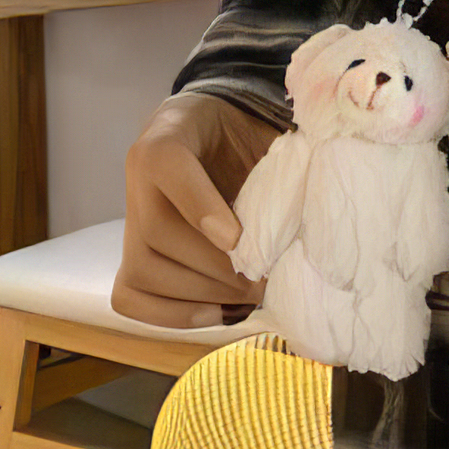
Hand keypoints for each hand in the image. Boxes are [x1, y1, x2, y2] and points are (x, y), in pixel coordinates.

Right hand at [114, 91, 285, 329]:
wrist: (210, 134)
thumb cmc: (244, 135)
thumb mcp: (264, 132)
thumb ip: (282, 161)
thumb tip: (319, 199)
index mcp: (169, 136)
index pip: (169, 165)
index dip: (200, 206)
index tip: (237, 241)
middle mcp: (136, 176)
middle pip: (158, 231)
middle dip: (215, 267)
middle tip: (264, 282)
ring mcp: (129, 220)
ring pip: (143, 270)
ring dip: (202, 294)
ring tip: (250, 296)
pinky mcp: (128, 256)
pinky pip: (133, 298)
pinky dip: (176, 315)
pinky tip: (223, 311)